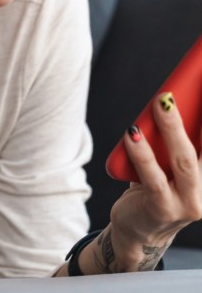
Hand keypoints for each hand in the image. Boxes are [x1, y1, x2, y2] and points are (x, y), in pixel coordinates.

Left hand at [107, 93, 201, 269]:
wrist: (136, 232)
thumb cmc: (153, 190)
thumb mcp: (167, 167)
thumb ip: (172, 146)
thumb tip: (165, 103)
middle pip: (201, 152)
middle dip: (192, 120)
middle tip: (177, 93)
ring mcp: (186, 204)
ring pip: (183, 162)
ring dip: (171, 130)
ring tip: (159, 105)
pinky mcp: (161, 209)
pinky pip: (152, 177)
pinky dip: (141, 153)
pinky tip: (131, 135)